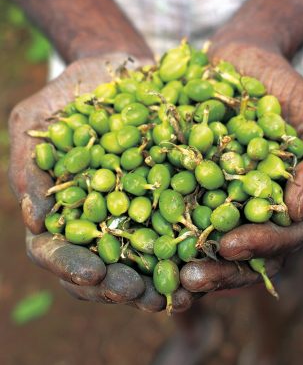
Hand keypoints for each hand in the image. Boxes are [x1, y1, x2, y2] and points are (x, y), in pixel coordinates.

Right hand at [9, 54, 196, 312]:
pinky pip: (178, 231)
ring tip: (180, 297)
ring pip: (141, 261)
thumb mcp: (38, 120)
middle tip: (140, 295)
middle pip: (101, 268)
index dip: (71, 265)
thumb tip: (35, 219)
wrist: (117, 70)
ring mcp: (134, 213)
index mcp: (63, 209)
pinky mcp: (167, 199)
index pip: (56, 250)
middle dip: (118, 286)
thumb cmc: (71, 93)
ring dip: (158, 284)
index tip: (93, 274)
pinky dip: (188, 253)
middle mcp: (99, 219)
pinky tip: (205, 267)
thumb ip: (31, 166)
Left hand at [180, 43, 302, 292]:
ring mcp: (229, 202)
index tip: (229, 246)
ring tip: (172, 277)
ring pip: (218, 246)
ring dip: (196, 264)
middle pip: (249, 252)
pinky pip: (186, 220)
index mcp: (294, 198)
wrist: (237, 62)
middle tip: (193, 279)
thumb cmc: (279, 85)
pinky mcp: (198, 190)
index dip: (260, 245)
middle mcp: (263, 208)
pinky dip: (173, 238)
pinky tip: (153, 252)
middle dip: (222, 269)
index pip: (285, 235)